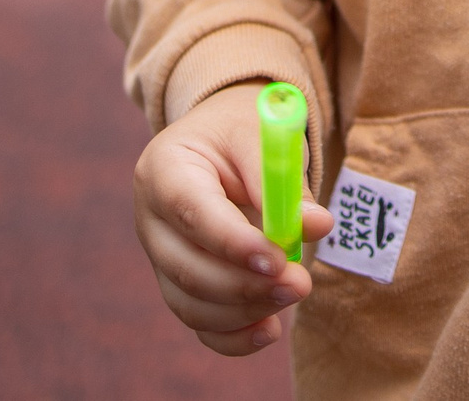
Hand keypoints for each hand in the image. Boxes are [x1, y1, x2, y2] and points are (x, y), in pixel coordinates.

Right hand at [133, 81, 336, 356]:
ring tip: (296, 291)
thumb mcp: (261, 135)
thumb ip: (285, 181)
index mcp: (163, 168)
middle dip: (246, 284)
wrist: (221, 140)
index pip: (190, 213)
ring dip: (247, 309)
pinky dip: (234, 336)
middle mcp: (151, 219)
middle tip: (300, 282)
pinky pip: (199, 323)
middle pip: (186, 268)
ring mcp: (159, 257)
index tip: (278, 259)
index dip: (232, 243)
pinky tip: (270, 329)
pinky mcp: (177, 284)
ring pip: (192, 304)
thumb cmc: (241, 132)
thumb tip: (317, 225)